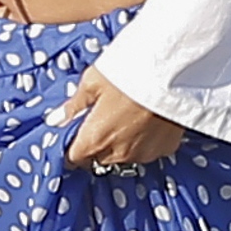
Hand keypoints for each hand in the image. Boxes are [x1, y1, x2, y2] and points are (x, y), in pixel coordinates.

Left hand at [59, 68, 185, 169]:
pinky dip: (144, 140)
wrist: (174, 72)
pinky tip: (147, 120)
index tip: (76, 132)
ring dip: (120, 144)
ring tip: (128, 116)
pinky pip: (147, 150)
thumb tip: (56, 119)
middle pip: (98, 159)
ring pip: (123, 156)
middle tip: (103, 118)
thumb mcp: (93, 81)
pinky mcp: (165, 149)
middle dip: (96, 144)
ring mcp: (144, 154)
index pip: (73, 158)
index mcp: (94, 139)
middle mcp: (118, 154)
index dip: (72, 145)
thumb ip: (74, 105)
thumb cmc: (130, 72)